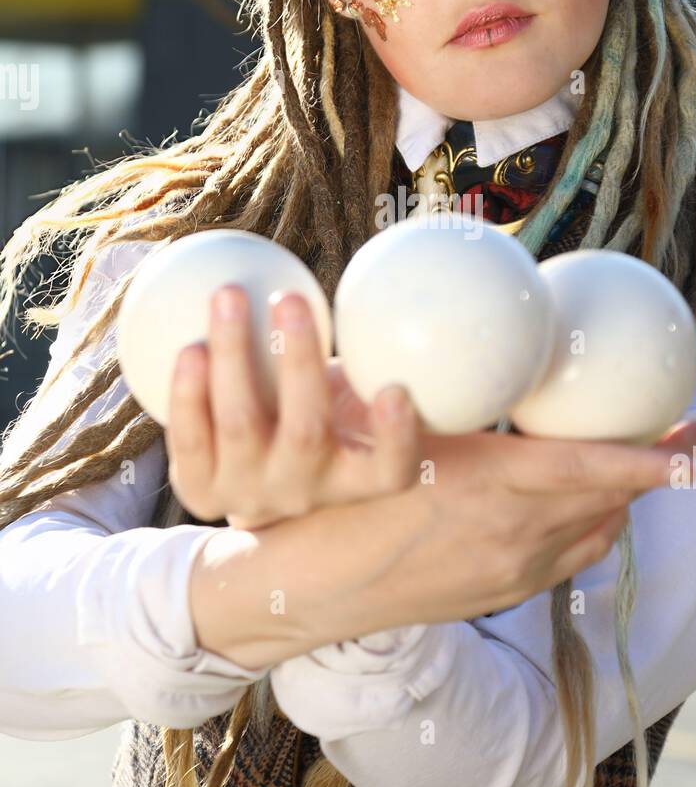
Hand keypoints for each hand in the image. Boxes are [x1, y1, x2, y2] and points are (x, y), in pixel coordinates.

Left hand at [164, 285, 422, 530]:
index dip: (396, 438)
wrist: (256, 475)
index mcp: (357, 477)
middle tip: (289, 298)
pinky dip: (187, 393)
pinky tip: (189, 347)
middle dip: (298, 361)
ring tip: (229, 297)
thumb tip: (417, 293)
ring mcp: (249, 493)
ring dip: (233, 356)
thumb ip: (377, 362)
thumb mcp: (354, 400)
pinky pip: (190, 438)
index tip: (396, 390)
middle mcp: (306, 491)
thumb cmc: (321, 413)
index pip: (390, 470)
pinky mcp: (200, 490)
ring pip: (240, 425)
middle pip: (306, 432)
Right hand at [188, 413, 695, 667]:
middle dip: (660, 470)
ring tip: (646, 464)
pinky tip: (589, 506)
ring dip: (626, 496)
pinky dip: (592, 525)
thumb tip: (490, 353)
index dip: (651, 459)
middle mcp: (513, 535)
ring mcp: (511, 572)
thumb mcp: (397, 433)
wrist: (313, 588)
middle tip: (694, 434)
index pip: (592, 470)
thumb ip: (453, 401)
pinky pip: (570, 558)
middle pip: (610, 500)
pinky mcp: (502, 593)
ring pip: (596, 529)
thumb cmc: (343, 493)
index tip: (695, 441)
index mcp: (489, 485)